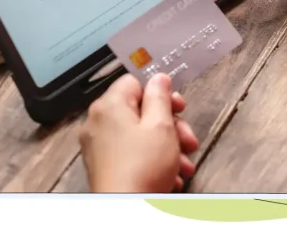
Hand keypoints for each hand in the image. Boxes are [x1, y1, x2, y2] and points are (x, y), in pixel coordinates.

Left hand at [80, 73, 198, 192]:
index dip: (160, 92)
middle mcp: (98, 122)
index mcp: (109, 105)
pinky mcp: (103, 167)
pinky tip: (170, 177)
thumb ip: (160, 97)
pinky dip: (151, 162)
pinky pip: (131, 154)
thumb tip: (158, 78)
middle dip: (170, 126)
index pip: (134, 82)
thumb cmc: (143, 168)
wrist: (126, 210)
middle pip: (139, 112)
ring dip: (166, 148)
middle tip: (188, 140)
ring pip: (139, 136)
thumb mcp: (161, 126)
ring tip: (184, 166)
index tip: (178, 106)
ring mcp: (98, 146)